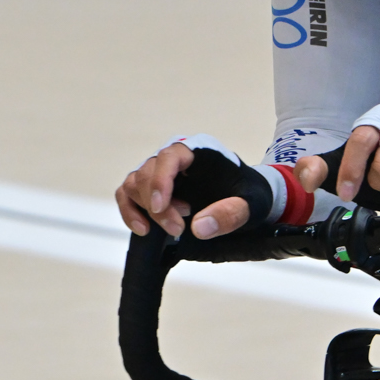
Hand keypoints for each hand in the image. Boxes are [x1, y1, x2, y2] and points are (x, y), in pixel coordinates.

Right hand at [115, 135, 263, 239]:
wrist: (249, 200)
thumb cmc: (250, 195)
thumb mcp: (251, 205)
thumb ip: (230, 213)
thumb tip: (199, 227)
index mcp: (199, 150)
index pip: (170, 156)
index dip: (160, 180)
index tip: (160, 207)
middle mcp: (175, 157)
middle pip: (148, 173)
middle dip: (158, 206)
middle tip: (178, 229)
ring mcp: (161, 172)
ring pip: (134, 184)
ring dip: (145, 210)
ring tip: (173, 229)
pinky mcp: (152, 189)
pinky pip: (127, 194)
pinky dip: (129, 211)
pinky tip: (144, 230)